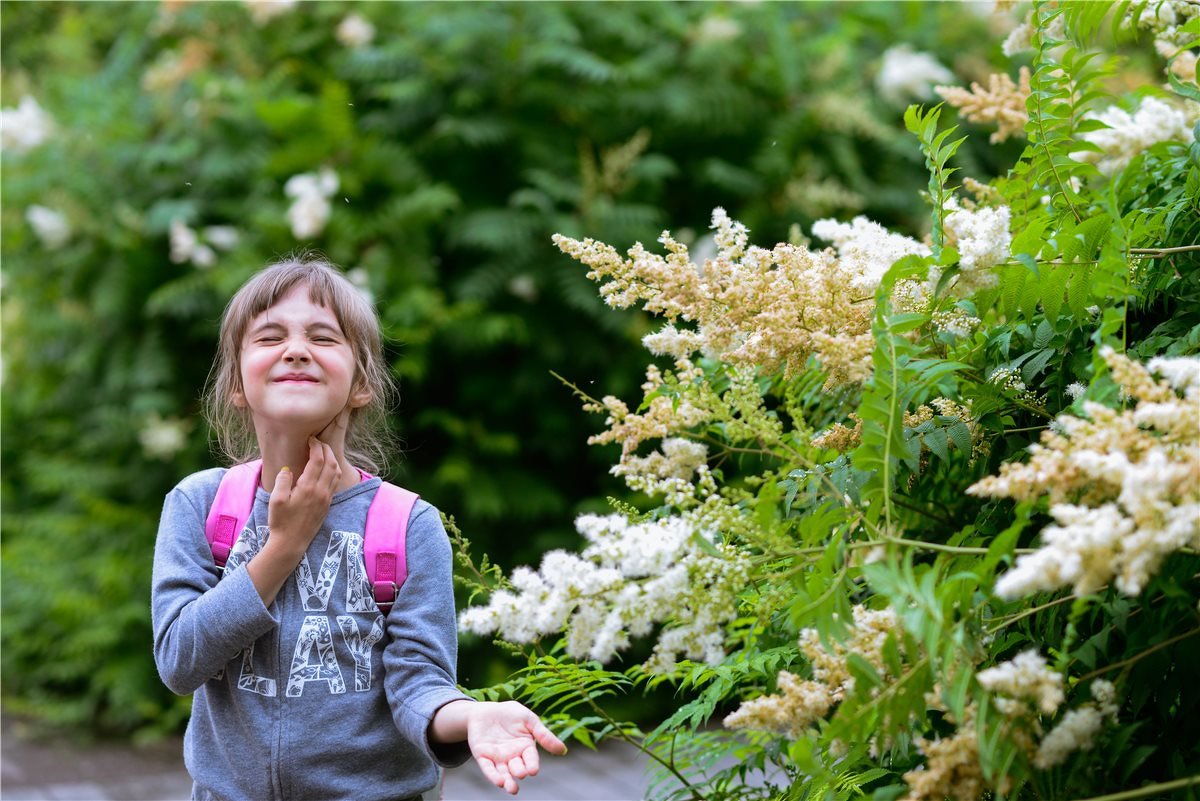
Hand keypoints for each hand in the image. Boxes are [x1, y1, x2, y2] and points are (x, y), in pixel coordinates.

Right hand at [266, 436, 340, 556]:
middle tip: (318, 442)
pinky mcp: (327, 505)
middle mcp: (321, 491)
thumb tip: (288, 469)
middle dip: (326, 449)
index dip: (316, 446)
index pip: (318, 459)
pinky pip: (335, 482)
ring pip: (337, 472)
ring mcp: (326, 498)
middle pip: (331, 463)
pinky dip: (334, 470)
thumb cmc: (280, 522)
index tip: (310, 439)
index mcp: (308, 487)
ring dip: (332, 459)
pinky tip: (326, 469)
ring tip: (323, 452)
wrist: (291, 543)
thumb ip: (283, 481)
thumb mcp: (276, 500)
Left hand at [466, 701, 566, 794]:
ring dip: (507, 781)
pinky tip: (499, 781)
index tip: (533, 770)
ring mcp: (497, 757)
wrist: (486, 709)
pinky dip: (493, 775)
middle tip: (521, 773)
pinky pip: (488, 768)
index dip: (532, 764)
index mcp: (526, 747)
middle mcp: (513, 756)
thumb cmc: (510, 714)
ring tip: (511, 788)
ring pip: (504, 773)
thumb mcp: (529, 720)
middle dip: (519, 771)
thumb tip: (563, 750)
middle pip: (517, 768)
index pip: (531, 758)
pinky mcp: (483, 756)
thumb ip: (544, 735)